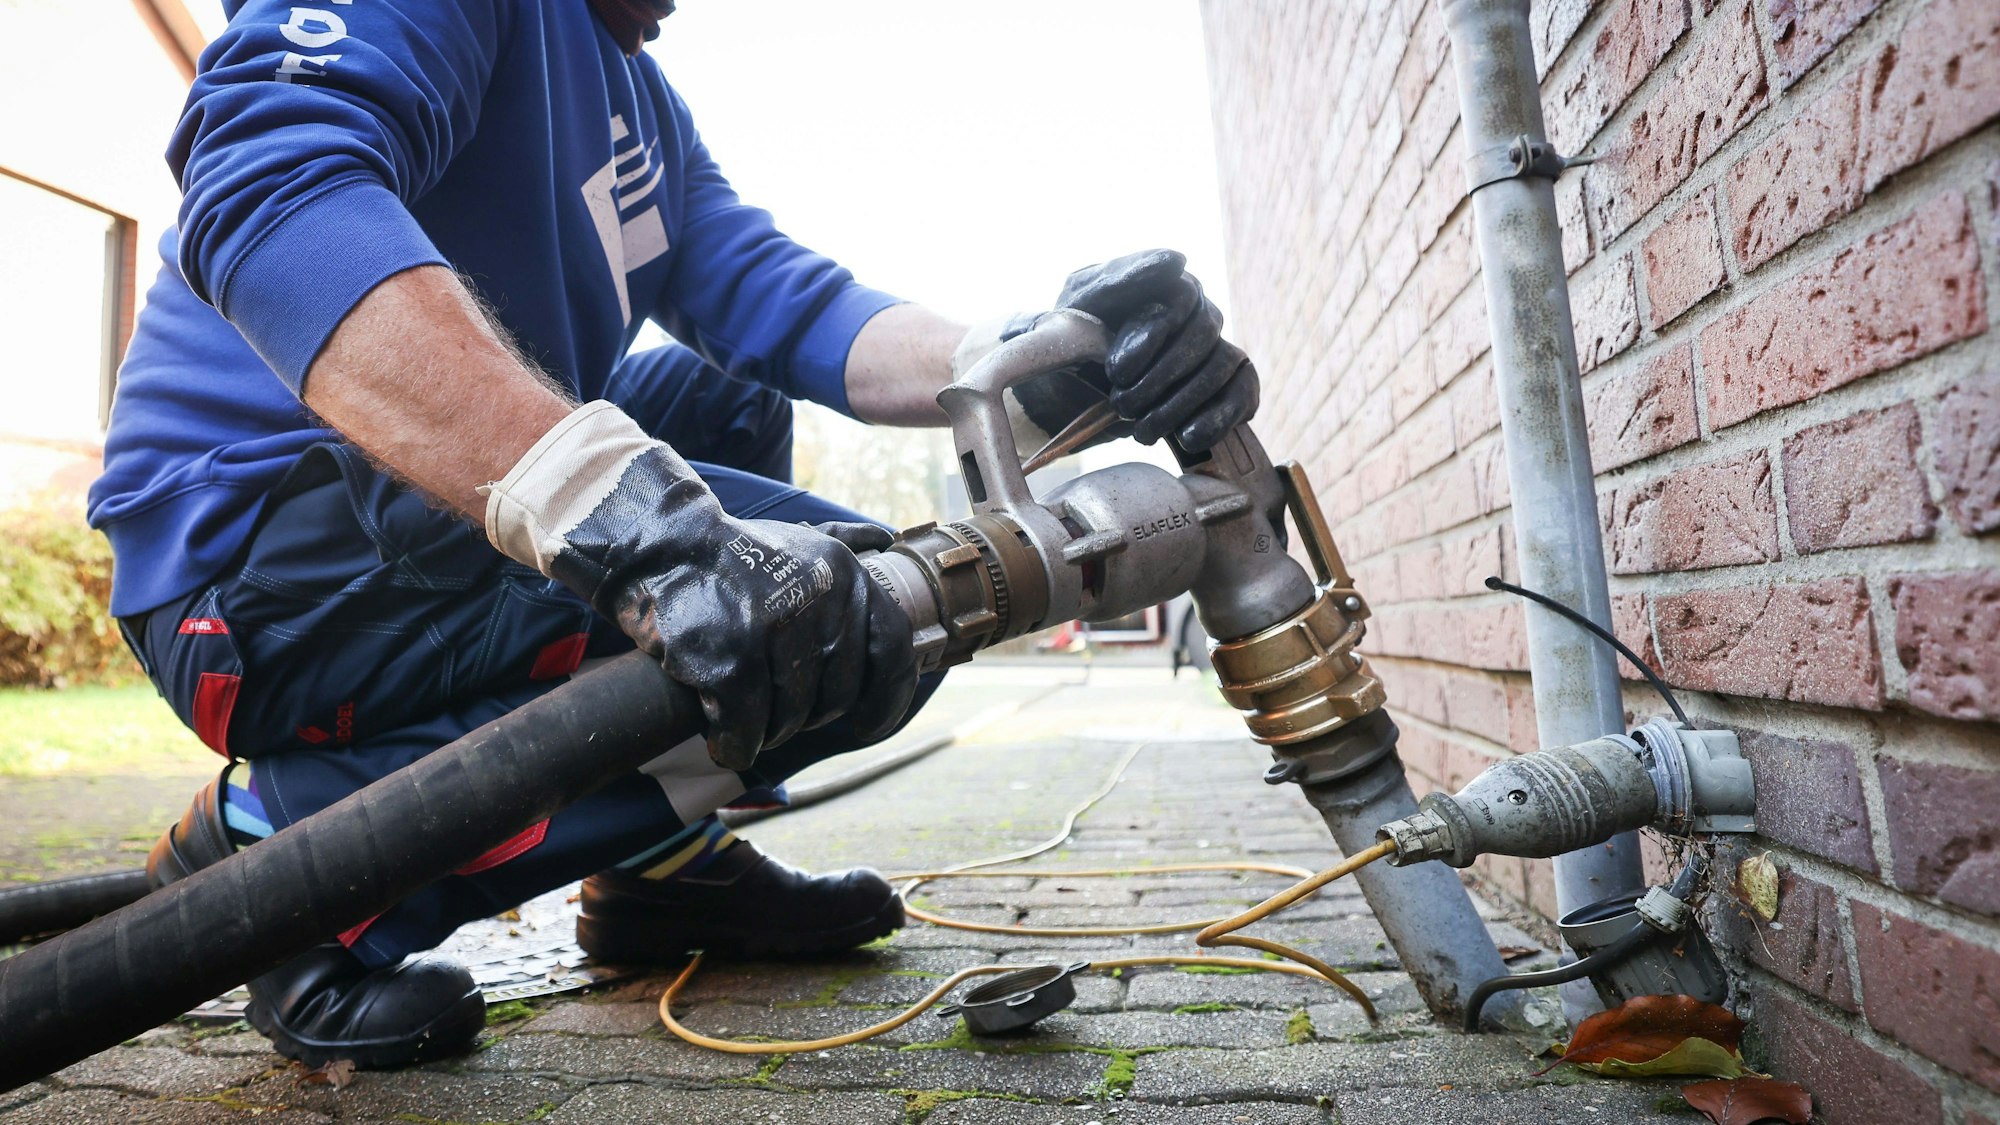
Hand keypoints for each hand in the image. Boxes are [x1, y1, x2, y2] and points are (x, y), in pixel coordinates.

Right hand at [484, 403, 916, 769]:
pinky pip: (747, 730)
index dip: (887, 697)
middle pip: (838, 694)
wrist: (657, 550)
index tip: (870, 724)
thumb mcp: (800, 538)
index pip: (893, 648)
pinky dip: (735, 745)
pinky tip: (723, 741)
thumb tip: (888, 537)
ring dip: (769, 732)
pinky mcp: (730, 662)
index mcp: (844, 573)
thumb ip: (847, 541)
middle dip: (808, 716)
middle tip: (778, 714)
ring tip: (745, 720)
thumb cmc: (730, 556)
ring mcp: (775, 631)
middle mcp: (819, 600)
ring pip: (793, 717)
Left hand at [967, 250, 1258, 455]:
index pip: (1177, 296)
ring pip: (1219, 366)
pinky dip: (1218, 417)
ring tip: (1142, 430)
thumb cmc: (1074, 342)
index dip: (1149, 337)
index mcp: (1164, 283)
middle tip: (1122, 406)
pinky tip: (1187, 436)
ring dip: (1180, 402)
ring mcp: (1218, 346)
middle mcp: (1197, 309)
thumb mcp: (1079, 308)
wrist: (1072, 395)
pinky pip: (1242, 394)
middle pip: (1201, 333)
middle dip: (1161, 376)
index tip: (1116, 371)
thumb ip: (1117, 281)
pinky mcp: (1233, 384)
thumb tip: (1176, 260)